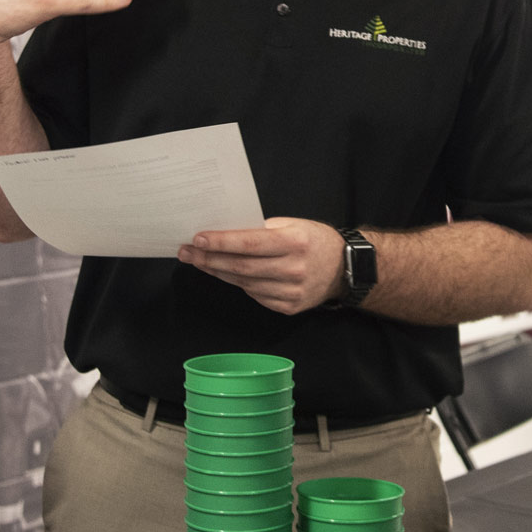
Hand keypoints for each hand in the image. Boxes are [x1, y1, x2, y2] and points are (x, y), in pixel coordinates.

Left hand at [180, 218, 347, 314]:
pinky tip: (224, 274)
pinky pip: (255, 295)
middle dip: (209, 259)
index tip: (198, 238)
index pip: (250, 243)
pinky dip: (238, 284)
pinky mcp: (288, 307)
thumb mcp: (294, 224)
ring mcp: (291, 292)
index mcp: (295, 242)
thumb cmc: (315, 241)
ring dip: (218, 272)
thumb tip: (226, 231)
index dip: (222, 242)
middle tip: (186, 252)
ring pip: (244, 283)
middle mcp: (293, 269)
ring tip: (198, 261)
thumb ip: (263, 229)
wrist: (345, 269)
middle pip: (242, 267)